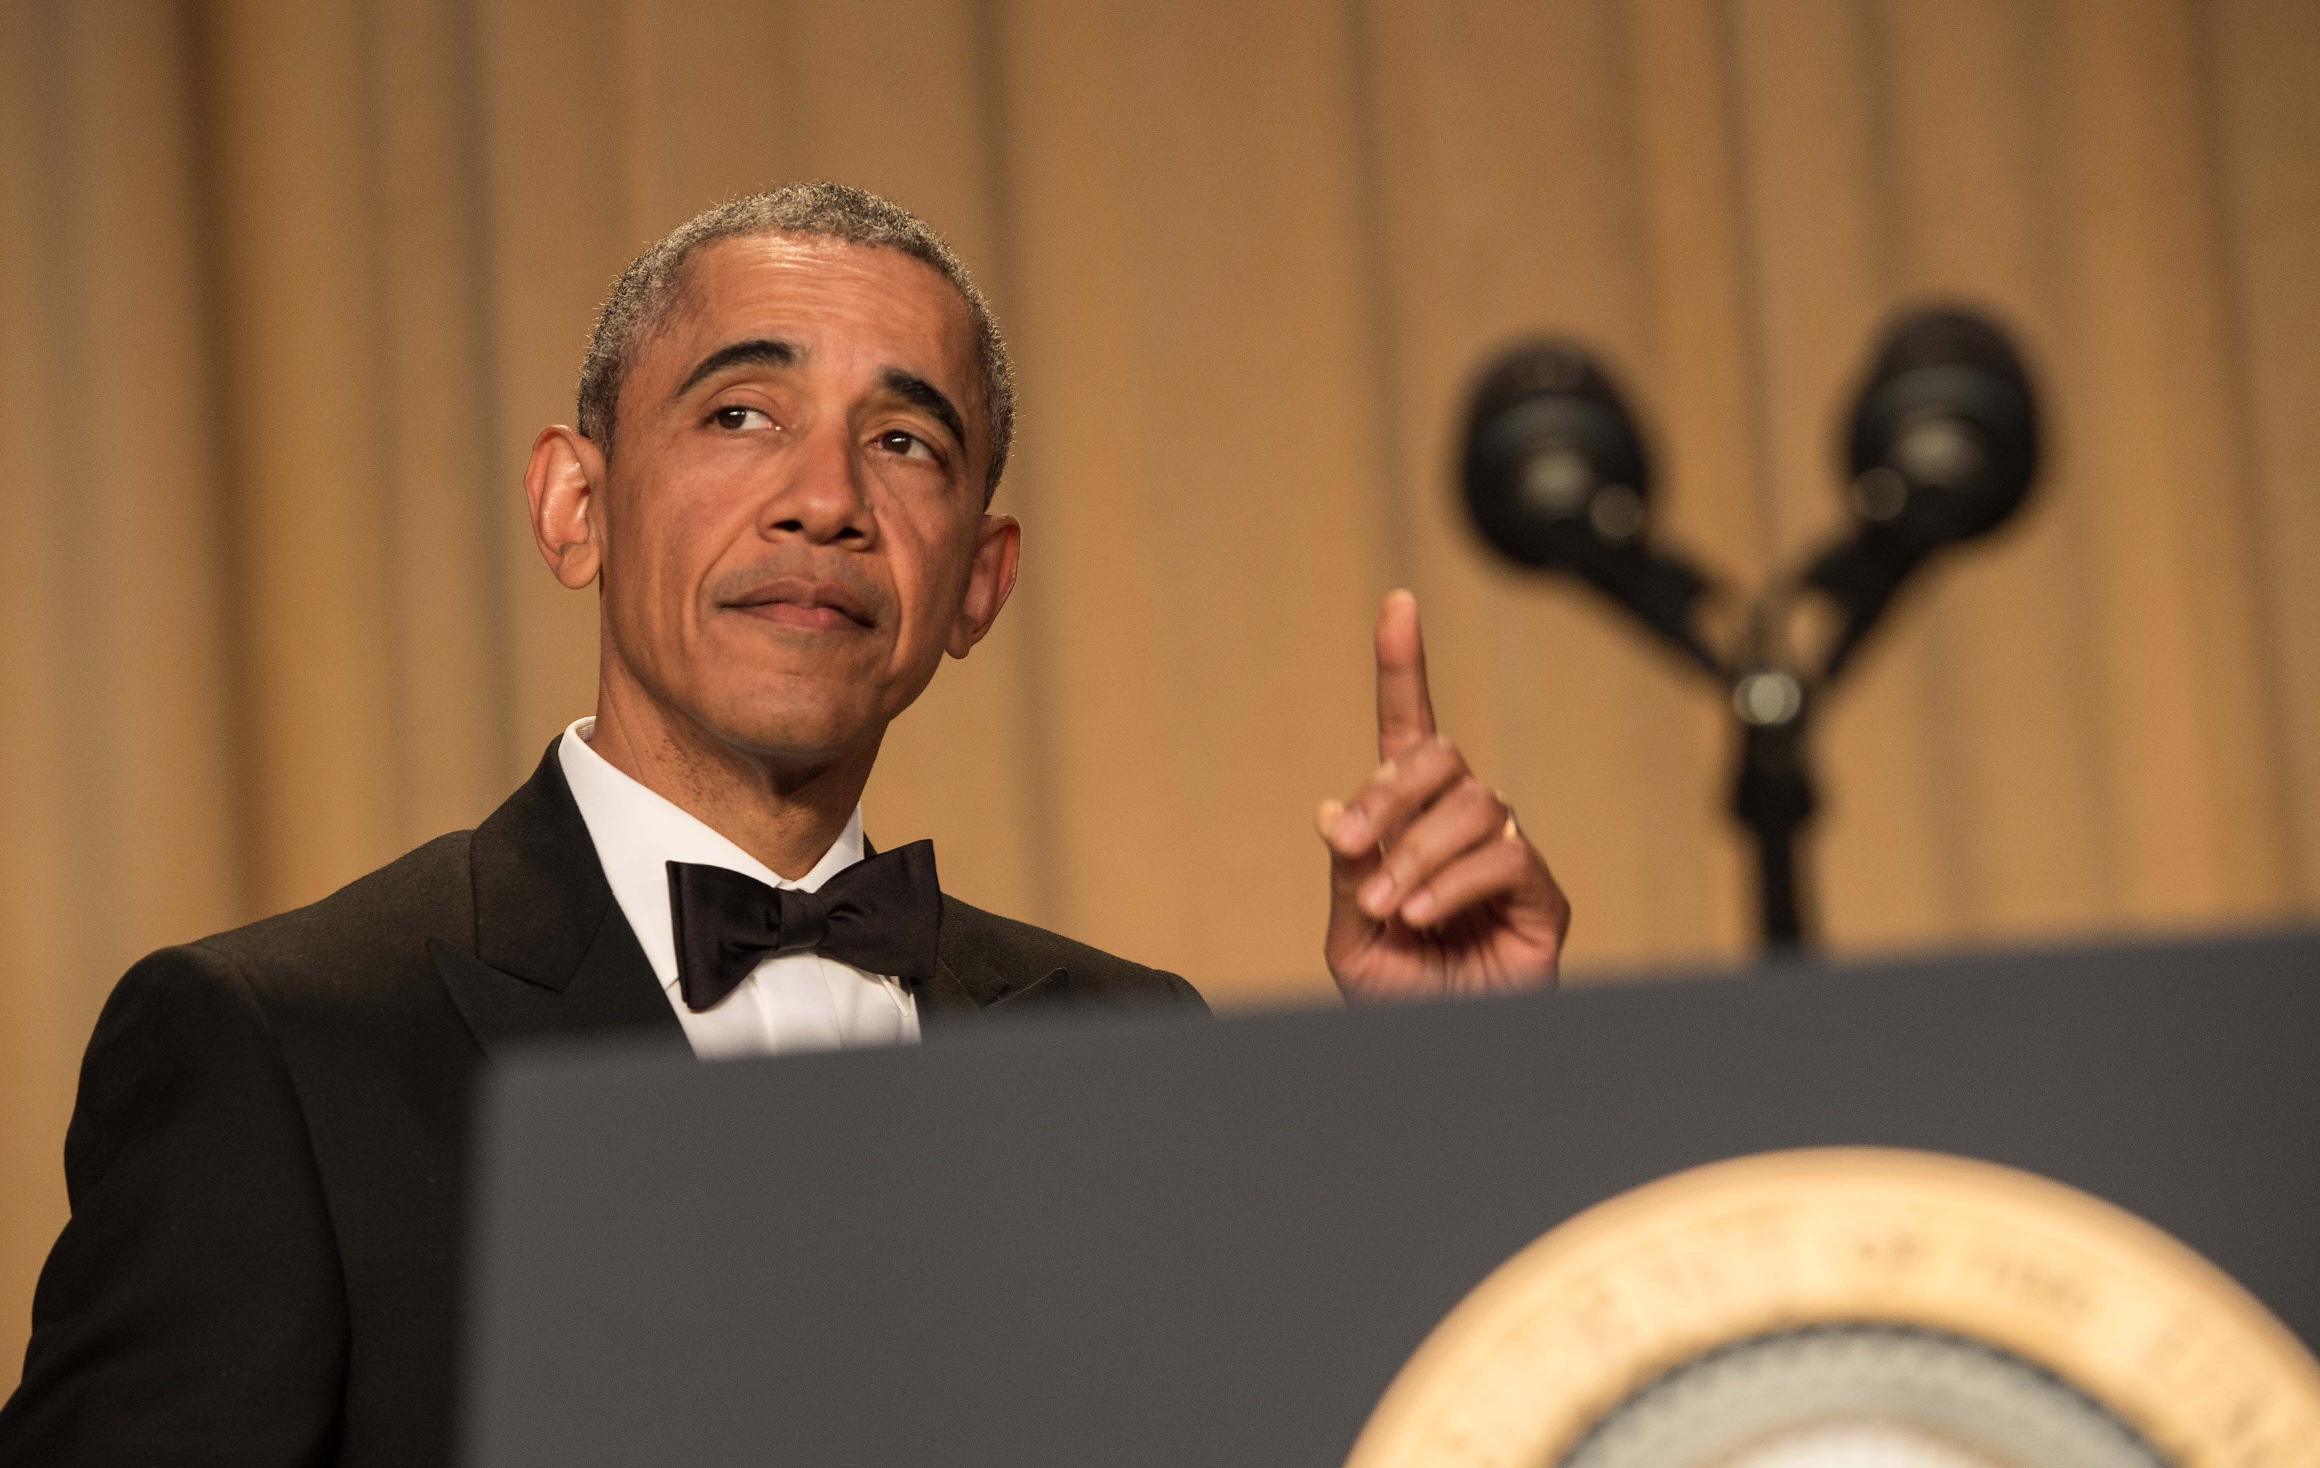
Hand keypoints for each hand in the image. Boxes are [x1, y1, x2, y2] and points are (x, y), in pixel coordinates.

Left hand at [1320, 591, 1568, 999]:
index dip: (1403, 665)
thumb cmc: (1401, 1002)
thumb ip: (1347, 873)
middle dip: (1386, 793)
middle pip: (1439, 755)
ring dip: (1414, 854)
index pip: (1407, 730)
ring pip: (1469, 804)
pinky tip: (1421, 916)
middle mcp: (1459, 827)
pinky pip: (1502, 856)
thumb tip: (1333, 807)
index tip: (1397, 604)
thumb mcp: (1351, 936)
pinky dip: (1451, 882)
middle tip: (1349, 848)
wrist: (1438, 1056)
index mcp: (1407, 826)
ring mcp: (1504, 855)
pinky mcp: (1541, 894)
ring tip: (1388, 910)